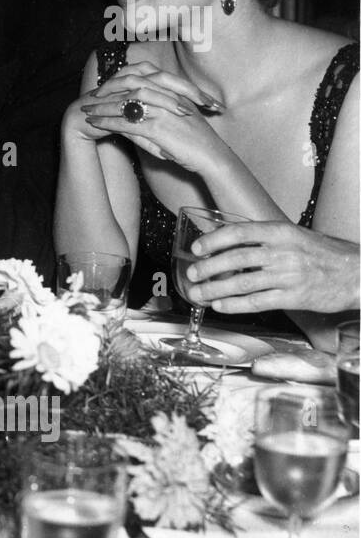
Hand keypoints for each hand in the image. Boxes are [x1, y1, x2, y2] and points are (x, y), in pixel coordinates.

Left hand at [80, 61, 227, 171]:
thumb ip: (157, 114)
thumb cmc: (196, 141)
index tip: (104, 88)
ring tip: (87, 111)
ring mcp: (162, 111)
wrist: (212, 156)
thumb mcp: (177, 121)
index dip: (120, 81)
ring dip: (102, 107)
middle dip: (107, 91)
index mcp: (173, 91)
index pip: (141, 78)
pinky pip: (126, 123)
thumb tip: (130, 117)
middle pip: (130, 86)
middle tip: (90, 97)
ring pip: (125, 104)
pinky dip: (107, 123)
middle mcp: (167, 97)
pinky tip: (94, 124)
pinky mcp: (157, 128)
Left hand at [185, 221, 360, 314]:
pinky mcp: (294, 297)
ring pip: (242, 283)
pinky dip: (234, 305)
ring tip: (198, 293)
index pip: (239, 232)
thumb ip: (264, 239)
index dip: (214, 240)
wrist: (356, 272)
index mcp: (281, 232)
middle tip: (192, 274)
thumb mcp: (294, 236)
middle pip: (235, 259)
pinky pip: (257, 302)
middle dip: (208, 268)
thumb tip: (227, 242)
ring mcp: (288, 276)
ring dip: (215, 290)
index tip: (197, 248)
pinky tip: (220, 306)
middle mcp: (283, 252)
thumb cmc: (322, 253)